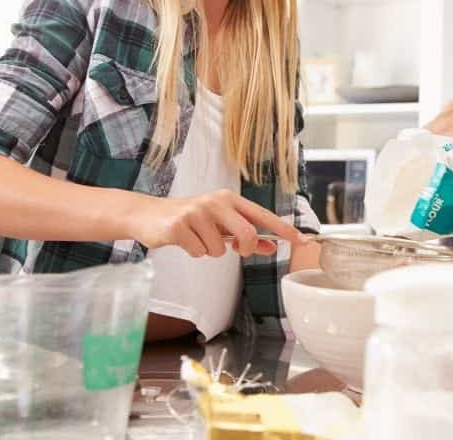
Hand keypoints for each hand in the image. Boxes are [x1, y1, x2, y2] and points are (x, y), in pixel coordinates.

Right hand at [130, 190, 308, 257]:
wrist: (150, 215)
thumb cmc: (191, 219)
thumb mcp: (220, 224)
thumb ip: (246, 235)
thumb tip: (271, 246)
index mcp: (230, 199)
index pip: (263, 216)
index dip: (284, 229)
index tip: (302, 241)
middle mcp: (216, 202)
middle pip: (246, 234)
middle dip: (243, 249)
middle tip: (233, 248)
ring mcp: (197, 212)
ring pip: (219, 250)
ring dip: (210, 251)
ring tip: (197, 239)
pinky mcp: (179, 226)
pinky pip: (198, 252)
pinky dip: (193, 253)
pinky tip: (183, 240)